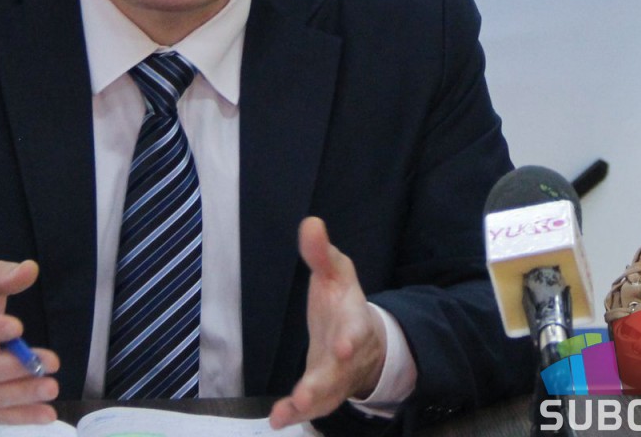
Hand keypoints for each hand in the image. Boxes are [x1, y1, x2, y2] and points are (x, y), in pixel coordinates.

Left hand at [269, 217, 386, 428]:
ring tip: (289, 411)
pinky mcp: (322, 392)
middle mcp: (347, 356)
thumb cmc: (344, 302)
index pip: (354, 331)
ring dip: (308, 403)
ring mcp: (335, 378)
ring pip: (325, 395)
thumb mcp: (335, 272)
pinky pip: (310, 407)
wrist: (364, 342)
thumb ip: (320, 253)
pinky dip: (294, 414)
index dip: (349, 339)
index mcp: (353, 322)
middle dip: (323, 383)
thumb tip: (310, 222)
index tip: (343, 346)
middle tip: (307, 394)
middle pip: (337, 372)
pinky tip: (276, 419)